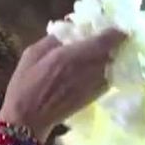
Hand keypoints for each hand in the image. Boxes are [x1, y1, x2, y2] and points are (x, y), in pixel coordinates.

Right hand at [0, 29, 125, 140]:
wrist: (29, 118)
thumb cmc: (26, 84)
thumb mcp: (32, 53)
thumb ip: (54, 39)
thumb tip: (70, 28)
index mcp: (72, 55)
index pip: (105, 40)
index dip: (116, 32)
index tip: (119, 27)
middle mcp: (88, 68)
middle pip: (113, 52)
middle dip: (116, 44)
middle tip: (113, 37)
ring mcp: (94, 84)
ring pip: (113, 66)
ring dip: (113, 57)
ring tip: (107, 51)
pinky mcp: (95, 96)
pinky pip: (108, 79)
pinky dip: (108, 71)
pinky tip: (99, 68)